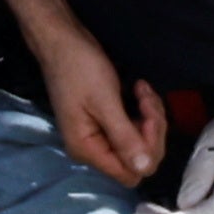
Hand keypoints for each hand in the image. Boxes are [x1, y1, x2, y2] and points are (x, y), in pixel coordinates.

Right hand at [1, 0, 168, 180]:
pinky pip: (135, 127)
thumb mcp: (104, 102)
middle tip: (145, 97)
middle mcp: (94, 150)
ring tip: (141, 88)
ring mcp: (101, 136)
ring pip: (141, 141)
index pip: (130, 172)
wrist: (62, 41)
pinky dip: (143, 110)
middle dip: (151, 128)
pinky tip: (138, 88)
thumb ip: (124, 137)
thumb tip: (144, 168)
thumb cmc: (79, 69)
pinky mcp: (108, 123)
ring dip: (149, 115)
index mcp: (88, 150)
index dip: (146, 148)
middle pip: (140, 158)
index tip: (146, 116)